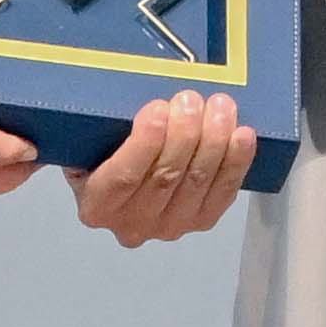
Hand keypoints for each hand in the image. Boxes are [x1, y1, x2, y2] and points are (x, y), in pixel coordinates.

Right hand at [67, 95, 258, 247]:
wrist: (124, 179)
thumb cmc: (103, 154)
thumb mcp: (82, 145)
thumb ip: (89, 132)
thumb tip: (102, 101)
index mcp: (97, 206)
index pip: (121, 178)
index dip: (143, 144)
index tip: (157, 109)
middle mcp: (131, 225)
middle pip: (164, 178)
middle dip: (183, 134)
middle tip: (192, 99)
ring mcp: (170, 227)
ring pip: (196, 182)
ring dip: (214, 141)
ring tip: (220, 107)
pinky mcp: (201, 222)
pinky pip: (223, 192)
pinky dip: (236, 162)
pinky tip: (242, 135)